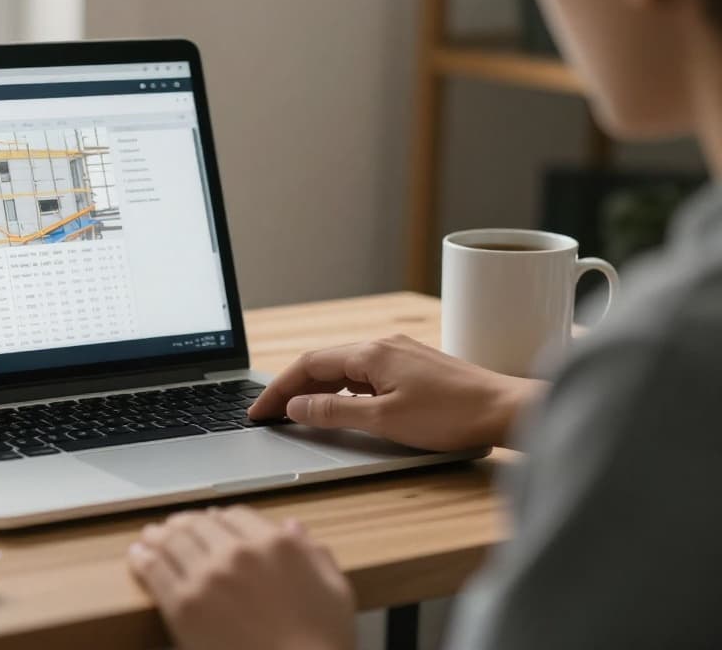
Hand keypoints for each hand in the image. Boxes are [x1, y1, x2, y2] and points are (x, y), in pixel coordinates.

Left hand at [127, 506, 353, 649]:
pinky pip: (155, 571)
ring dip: (160, 536)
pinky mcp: (183, 605)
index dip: (222, 518)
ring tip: (150, 536)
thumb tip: (294, 528)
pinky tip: (138, 556)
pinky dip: (143, 559)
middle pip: (200, 524)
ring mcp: (207, 577)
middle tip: (173, 526)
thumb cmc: (321, 643)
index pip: (237, 515)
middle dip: (186, 523)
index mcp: (275, 544)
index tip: (213, 522)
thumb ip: (315, 555)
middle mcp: (238, 552)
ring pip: (173, 541)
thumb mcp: (335, 591)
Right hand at [248, 335, 540, 451]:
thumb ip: (334, 412)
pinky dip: (342, 390)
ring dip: (316, 388)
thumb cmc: (452, 416)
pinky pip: (364, 374)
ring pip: (344, 369)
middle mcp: (382, 345)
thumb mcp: (384, 420)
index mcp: (370, 353)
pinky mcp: (413, 366)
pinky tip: (341, 407)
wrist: (507, 410)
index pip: (308, 364)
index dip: (278, 389)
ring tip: (297, 414)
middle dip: (291, 387)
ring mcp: (399, 354)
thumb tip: (296, 406)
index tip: (258, 412)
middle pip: (322, 362)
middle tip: (268, 415)